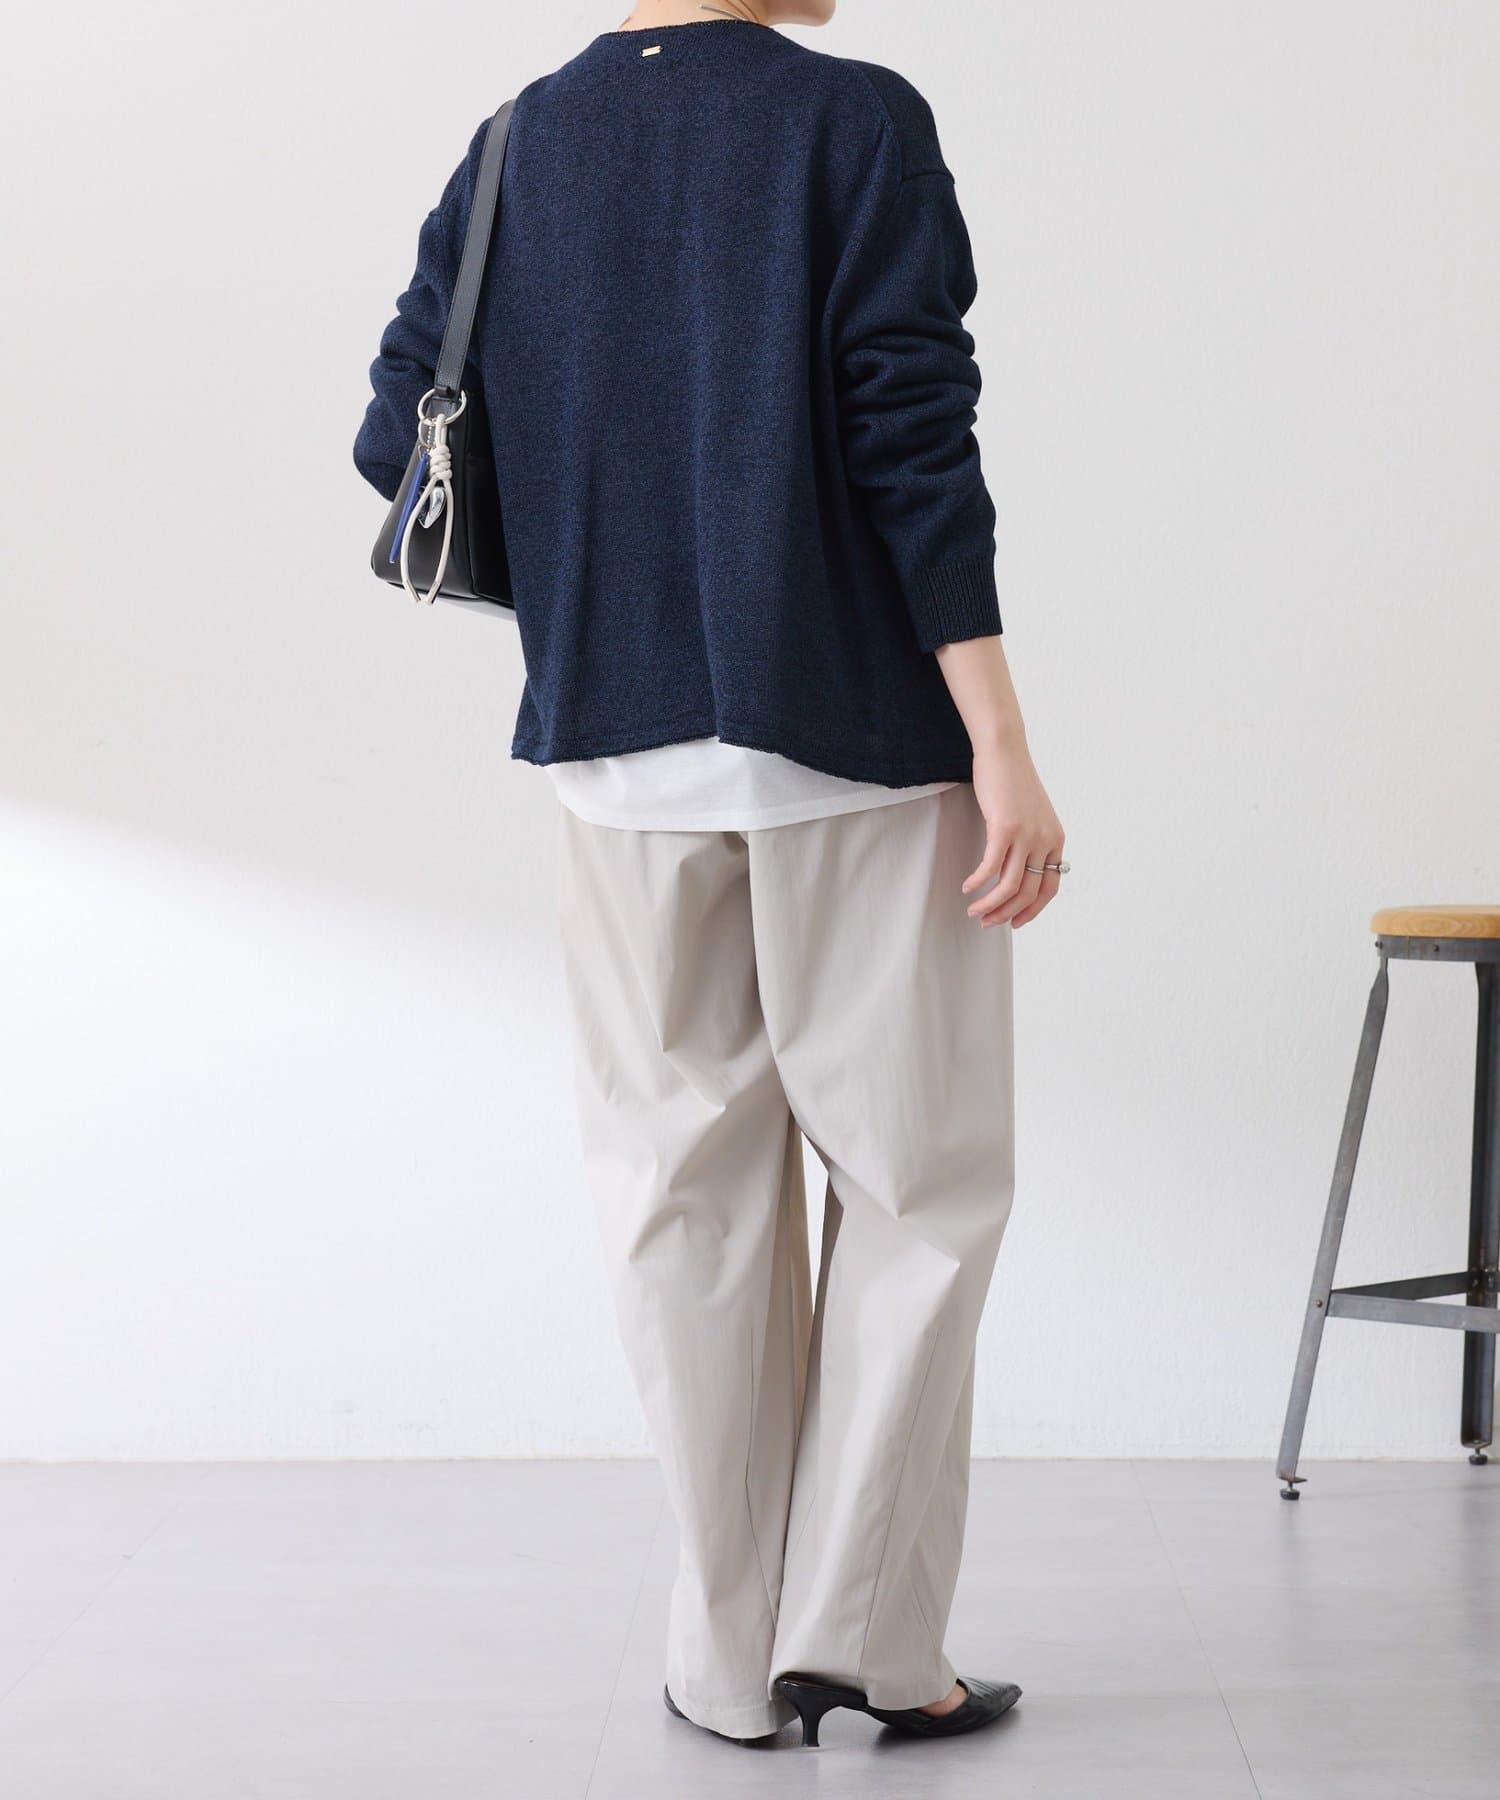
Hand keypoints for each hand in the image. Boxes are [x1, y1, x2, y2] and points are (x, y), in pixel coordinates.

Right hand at [961, 736, 1064, 928]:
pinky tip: (967, 887)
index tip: (1015, 921)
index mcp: (1056, 839)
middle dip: (1007, 914)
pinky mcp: (1004, 828)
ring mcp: (1026, 835)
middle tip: (988, 922)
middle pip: (1028, 892)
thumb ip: (1030, 840)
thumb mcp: (1032, 814)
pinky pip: (990, 868)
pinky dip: (978, 882)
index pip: (1050, 888)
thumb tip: (1015, 869)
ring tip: (974, 911)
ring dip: (990, 905)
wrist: (1004, 751)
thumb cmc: (1013, 780)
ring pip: (1009, 885)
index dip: (1032, 910)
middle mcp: (1045, 840)